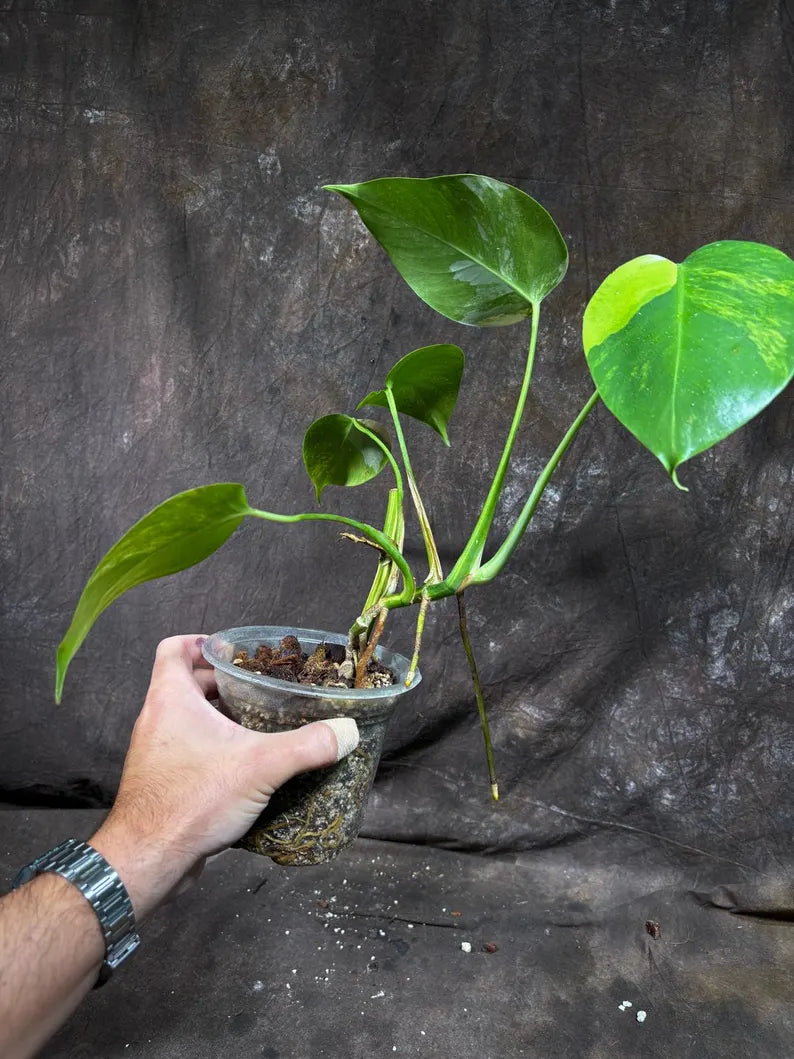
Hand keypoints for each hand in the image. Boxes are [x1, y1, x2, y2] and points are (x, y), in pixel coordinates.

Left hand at [90, 635, 357, 918]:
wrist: (148, 860)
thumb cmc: (192, 800)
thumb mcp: (260, 766)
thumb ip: (308, 746)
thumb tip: (348, 731)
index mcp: (171, 698)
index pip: (175, 648)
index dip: (204, 642)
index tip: (235, 650)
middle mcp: (156, 719)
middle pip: (187, 683)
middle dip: (224, 683)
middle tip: (261, 688)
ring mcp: (156, 752)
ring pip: (188, 719)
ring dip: (220, 717)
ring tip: (259, 723)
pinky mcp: (161, 781)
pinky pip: (187, 750)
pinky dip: (213, 748)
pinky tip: (245, 766)